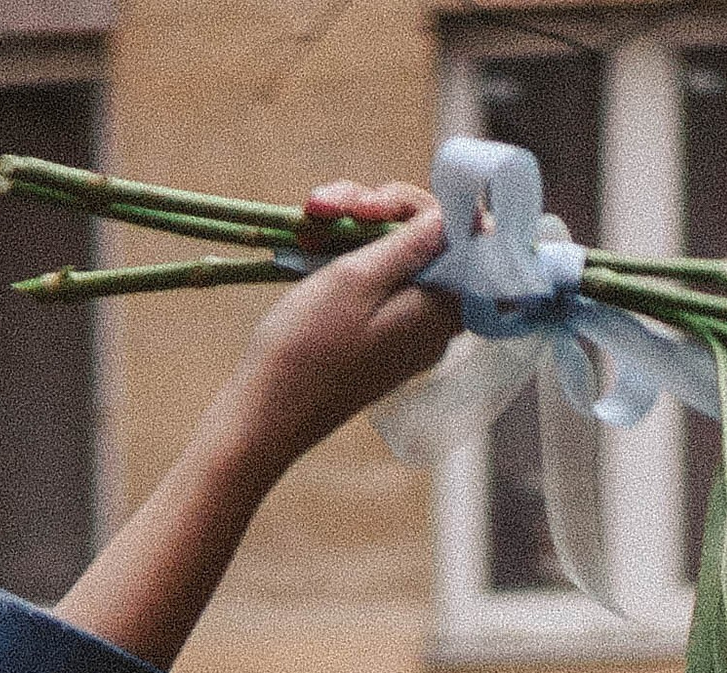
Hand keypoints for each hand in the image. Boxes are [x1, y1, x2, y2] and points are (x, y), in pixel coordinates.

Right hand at [222, 185, 456, 479]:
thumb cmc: (307, 347)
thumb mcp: (358, 277)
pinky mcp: (378, 339)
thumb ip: (412, 244)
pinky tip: (312, 246)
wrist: (265, 414)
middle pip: (427, 241)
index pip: (462, 236)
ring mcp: (405, 333)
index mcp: (439, 309)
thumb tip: (457, 219)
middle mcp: (432, 324)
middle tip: (328, 207)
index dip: (420, 207)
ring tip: (309, 225)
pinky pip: (376, 283)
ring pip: (395, 256)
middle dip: (378, 212)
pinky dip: (347, 257)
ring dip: (353, 229)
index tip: (375, 205)